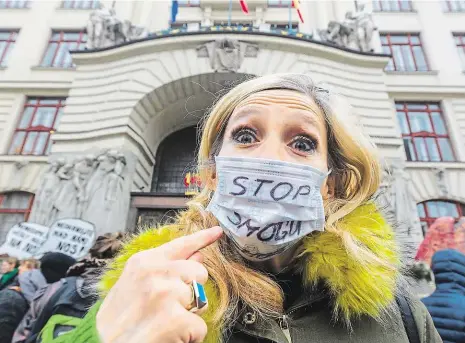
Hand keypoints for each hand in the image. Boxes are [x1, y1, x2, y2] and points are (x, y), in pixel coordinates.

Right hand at [96, 226, 222, 342]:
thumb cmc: (118, 319)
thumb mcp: (134, 285)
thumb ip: (165, 269)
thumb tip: (196, 255)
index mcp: (143, 262)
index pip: (181, 245)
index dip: (202, 238)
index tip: (218, 231)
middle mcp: (155, 273)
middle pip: (199, 273)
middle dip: (192, 291)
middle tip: (168, 307)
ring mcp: (165, 294)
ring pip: (202, 300)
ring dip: (189, 315)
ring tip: (164, 323)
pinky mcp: (174, 319)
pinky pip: (200, 326)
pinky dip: (189, 336)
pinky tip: (168, 336)